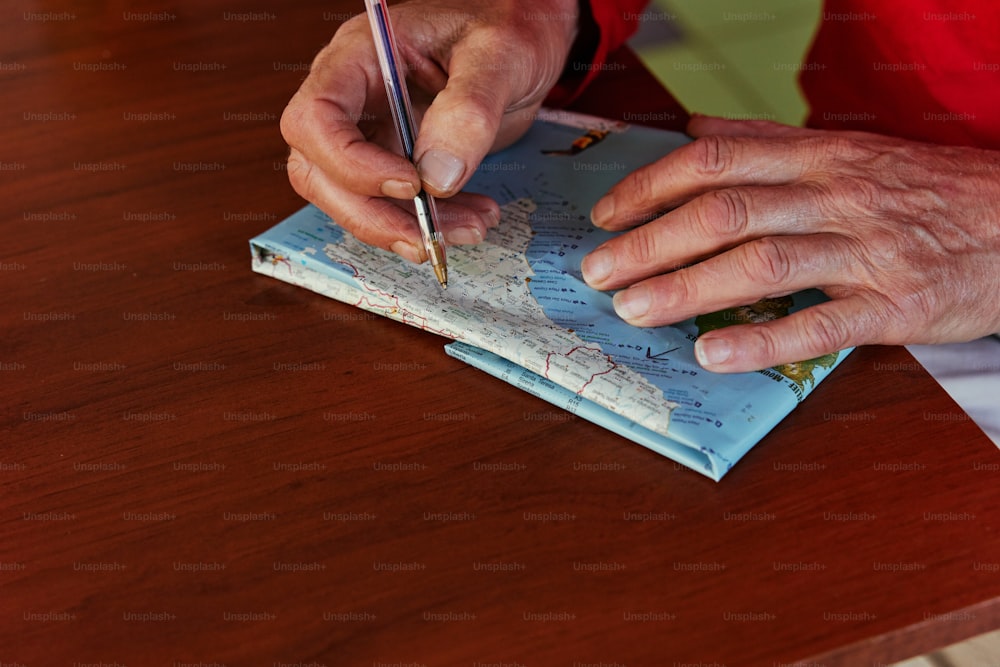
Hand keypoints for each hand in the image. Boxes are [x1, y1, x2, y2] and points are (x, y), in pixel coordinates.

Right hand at [280, 0, 578, 262]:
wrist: (527, 33)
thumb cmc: (508, 23)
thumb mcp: (500, 54)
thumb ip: (469, 109)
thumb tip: (436, 176)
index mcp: (361, 56)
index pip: (316, 118)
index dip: (351, 163)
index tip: (411, 185)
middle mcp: (354, 96)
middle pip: (319, 171)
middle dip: (372, 215)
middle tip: (429, 237)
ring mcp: (372, 130)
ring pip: (352, 199)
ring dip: (404, 227)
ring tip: (471, 227)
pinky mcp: (396, 159)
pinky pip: (391, 205)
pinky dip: (429, 222)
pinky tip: (471, 218)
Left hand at [580, 115, 999, 371]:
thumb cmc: (922, 188)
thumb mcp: (846, 148)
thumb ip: (768, 138)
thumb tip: (695, 128)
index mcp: (818, 156)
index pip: (716, 160)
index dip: (651, 186)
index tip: (607, 214)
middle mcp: (834, 196)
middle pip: (724, 212)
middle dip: (651, 242)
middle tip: (598, 271)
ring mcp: (864, 252)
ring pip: (761, 265)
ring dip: (687, 289)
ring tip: (633, 310)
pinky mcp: (893, 306)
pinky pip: (818, 324)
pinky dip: (760, 341)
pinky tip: (711, 355)